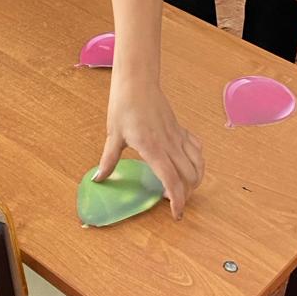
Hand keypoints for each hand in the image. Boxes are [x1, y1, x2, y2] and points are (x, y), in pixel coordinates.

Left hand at [95, 73, 203, 219]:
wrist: (137, 81)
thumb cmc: (124, 105)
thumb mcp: (114, 135)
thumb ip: (108, 160)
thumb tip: (98, 179)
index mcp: (153, 149)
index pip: (172, 181)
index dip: (178, 201)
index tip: (177, 214)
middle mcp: (170, 144)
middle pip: (189, 176)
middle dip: (186, 194)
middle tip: (174, 201)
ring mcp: (177, 136)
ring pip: (198, 163)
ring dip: (195, 179)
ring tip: (184, 187)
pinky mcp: (180, 128)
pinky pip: (196, 147)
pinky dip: (197, 161)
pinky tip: (188, 165)